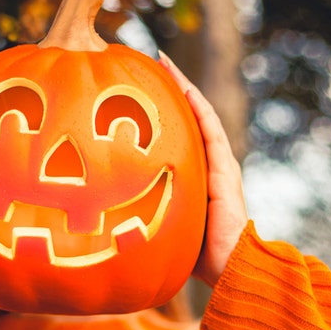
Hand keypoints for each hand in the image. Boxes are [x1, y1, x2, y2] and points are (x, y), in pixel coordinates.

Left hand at [158, 52, 248, 287]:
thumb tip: (100, 220)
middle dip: (172, 87)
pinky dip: (198, 107)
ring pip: (200, 115)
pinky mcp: (225, 170)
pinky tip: (184, 87)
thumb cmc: (194, 258)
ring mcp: (220, 165)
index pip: (179, 132)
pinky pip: (211, 131)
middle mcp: (209, 165)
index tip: (141, 84)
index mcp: (196, 175)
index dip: (162, 107)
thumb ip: (143, 214)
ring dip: (183, 86)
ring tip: (164, 62)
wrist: (229, 269)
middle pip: (188, 116)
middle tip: (151, 60)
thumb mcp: (163, 228)